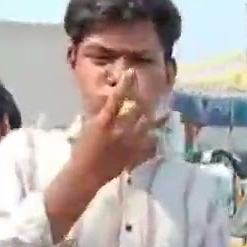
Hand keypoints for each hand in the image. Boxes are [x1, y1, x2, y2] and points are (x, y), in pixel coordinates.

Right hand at [69, 70, 166, 187]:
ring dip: (153, 118)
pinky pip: (149, 144)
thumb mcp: (89, 127)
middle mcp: (118, 130)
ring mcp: (128, 144)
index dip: (125, 83)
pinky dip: (154, 138)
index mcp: (103, 121)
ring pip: (147, 125)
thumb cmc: (82, 150)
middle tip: (151, 95)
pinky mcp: (134, 155)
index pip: (116, 98)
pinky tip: (158, 134)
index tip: (132, 71)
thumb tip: (113, 104)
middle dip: (144, 101)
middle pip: (138, 110)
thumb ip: (103, 115)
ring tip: (164, 112)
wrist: (85, 175)